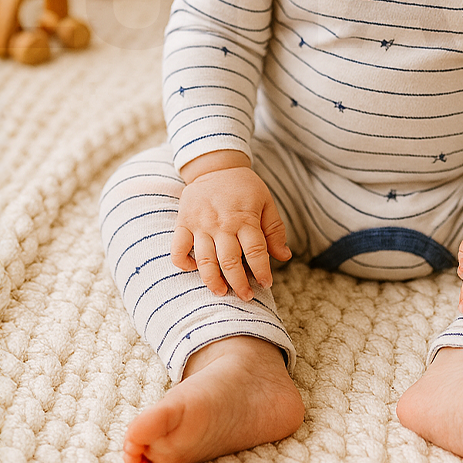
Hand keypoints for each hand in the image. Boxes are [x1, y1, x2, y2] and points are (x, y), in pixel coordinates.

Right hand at [171, 152, 290, 299]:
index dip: (262, 271)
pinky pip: (178, 248)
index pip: (255, 252)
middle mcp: (222, 223)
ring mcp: (200, 223)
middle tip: (246, 296)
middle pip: (230, 261)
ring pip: (204, 260)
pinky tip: (193, 270)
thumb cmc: (244, 186)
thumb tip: (284, 257)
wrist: (216, 165)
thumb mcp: (266, 202)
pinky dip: (182, 263)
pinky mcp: (183, 222)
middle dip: (239, 284)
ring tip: (222, 292)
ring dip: (213, 281)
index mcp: (245, 218)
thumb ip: (274, 230)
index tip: (266, 284)